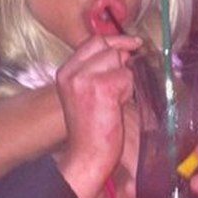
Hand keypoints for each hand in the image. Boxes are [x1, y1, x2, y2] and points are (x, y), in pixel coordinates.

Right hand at [56, 34, 140, 197]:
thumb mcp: (86, 94)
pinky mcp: (101, 87)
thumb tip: (124, 52)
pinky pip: (126, 77)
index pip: (93, 42)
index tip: (133, 44)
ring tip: (114, 102)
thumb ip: (98, 71)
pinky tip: (116, 107)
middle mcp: (71, 73)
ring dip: (125, 80)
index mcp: (65, 73)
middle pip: (107, 47)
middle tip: (120, 88)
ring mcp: (84, 79)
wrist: (87, 156)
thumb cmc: (91, 130)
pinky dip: (128, 92)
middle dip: (122, 63)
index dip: (116, 41)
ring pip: (118, 60)